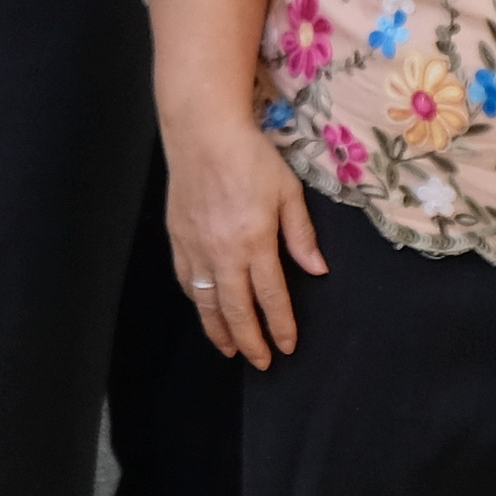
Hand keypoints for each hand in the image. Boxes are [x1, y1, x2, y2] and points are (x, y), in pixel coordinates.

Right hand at [160, 105, 325, 366]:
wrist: (202, 133)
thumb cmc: (250, 157)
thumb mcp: (288, 192)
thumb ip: (301, 235)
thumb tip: (317, 270)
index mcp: (256, 242)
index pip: (271, 297)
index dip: (280, 326)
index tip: (286, 347)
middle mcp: (223, 253)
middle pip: (236, 309)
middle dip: (250, 340)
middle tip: (259, 362)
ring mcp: (196, 247)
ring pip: (206, 301)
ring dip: (218, 329)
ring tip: (229, 348)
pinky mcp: (178, 238)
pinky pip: (185, 280)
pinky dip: (196, 301)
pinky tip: (203, 309)